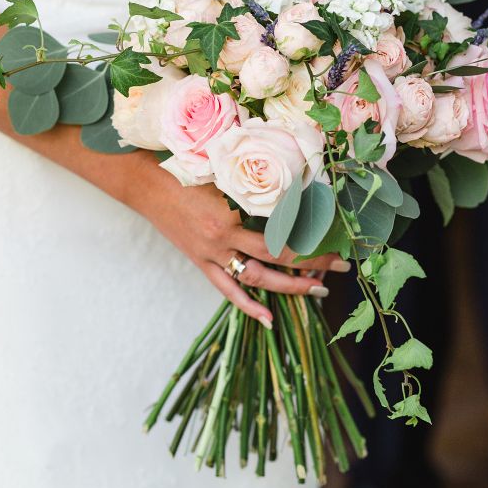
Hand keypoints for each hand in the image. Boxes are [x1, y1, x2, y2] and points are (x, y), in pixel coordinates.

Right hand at [135, 161, 349, 327]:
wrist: (146, 183)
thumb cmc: (187, 169)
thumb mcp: (225, 171)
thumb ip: (256, 183)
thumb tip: (295, 187)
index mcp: (232, 212)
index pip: (281, 230)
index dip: (310, 237)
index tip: (336, 238)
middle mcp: (224, 238)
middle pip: (277, 257)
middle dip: (312, 263)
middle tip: (341, 267)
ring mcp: (211, 254)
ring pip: (256, 278)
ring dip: (289, 286)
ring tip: (318, 291)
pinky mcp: (200, 262)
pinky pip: (227, 289)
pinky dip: (248, 305)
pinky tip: (268, 319)